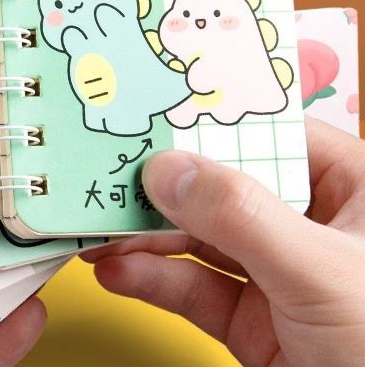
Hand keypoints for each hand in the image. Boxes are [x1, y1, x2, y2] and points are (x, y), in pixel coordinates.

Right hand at [82, 118, 364, 366]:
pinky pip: (194, 289)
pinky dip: (152, 282)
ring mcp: (278, 274)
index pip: (269, 134)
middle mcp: (310, 224)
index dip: (209, 122)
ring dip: (144, 236)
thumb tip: (167, 169)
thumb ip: (243, 217)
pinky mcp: (253, 322)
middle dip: (160, 188)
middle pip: (221, 187)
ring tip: (97, 230)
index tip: (148, 115)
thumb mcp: (321, 272)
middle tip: (105, 177)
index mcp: (349, 188)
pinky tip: (117, 273)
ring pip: (199, 238)